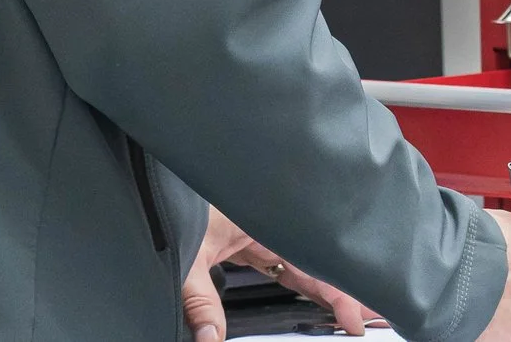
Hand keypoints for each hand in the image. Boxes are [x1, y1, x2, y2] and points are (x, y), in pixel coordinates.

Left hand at [183, 205, 385, 341]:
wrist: (151, 184)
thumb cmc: (173, 203)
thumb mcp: (186, 256)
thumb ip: (200, 301)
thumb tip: (212, 339)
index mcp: (263, 219)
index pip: (310, 259)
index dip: (335, 289)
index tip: (353, 316)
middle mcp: (266, 223)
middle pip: (312, 261)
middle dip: (338, 289)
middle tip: (360, 318)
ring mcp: (256, 231)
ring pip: (298, 263)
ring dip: (319, 287)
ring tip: (343, 312)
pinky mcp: (244, 238)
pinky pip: (280, 263)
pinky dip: (296, 281)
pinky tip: (308, 297)